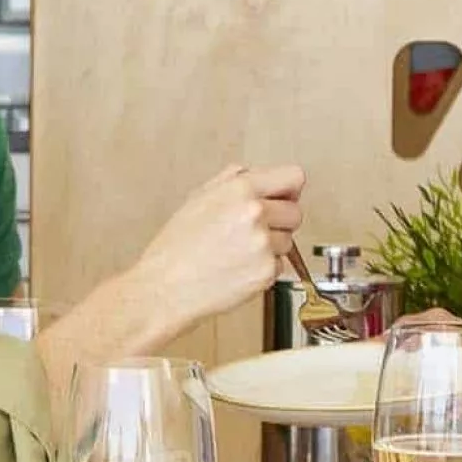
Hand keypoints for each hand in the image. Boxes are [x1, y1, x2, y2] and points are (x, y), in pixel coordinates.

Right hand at [127, 164, 305, 331]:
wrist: (166, 287)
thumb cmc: (176, 248)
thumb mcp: (198, 198)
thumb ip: (232, 180)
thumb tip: (254, 174)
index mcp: (240, 189)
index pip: (294, 177)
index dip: (289, 190)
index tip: (284, 198)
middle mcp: (255, 213)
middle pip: (296, 212)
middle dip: (280, 221)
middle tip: (255, 230)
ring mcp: (263, 244)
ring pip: (289, 241)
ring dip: (271, 246)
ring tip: (239, 251)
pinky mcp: (267, 272)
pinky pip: (280, 265)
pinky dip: (264, 268)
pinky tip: (239, 267)